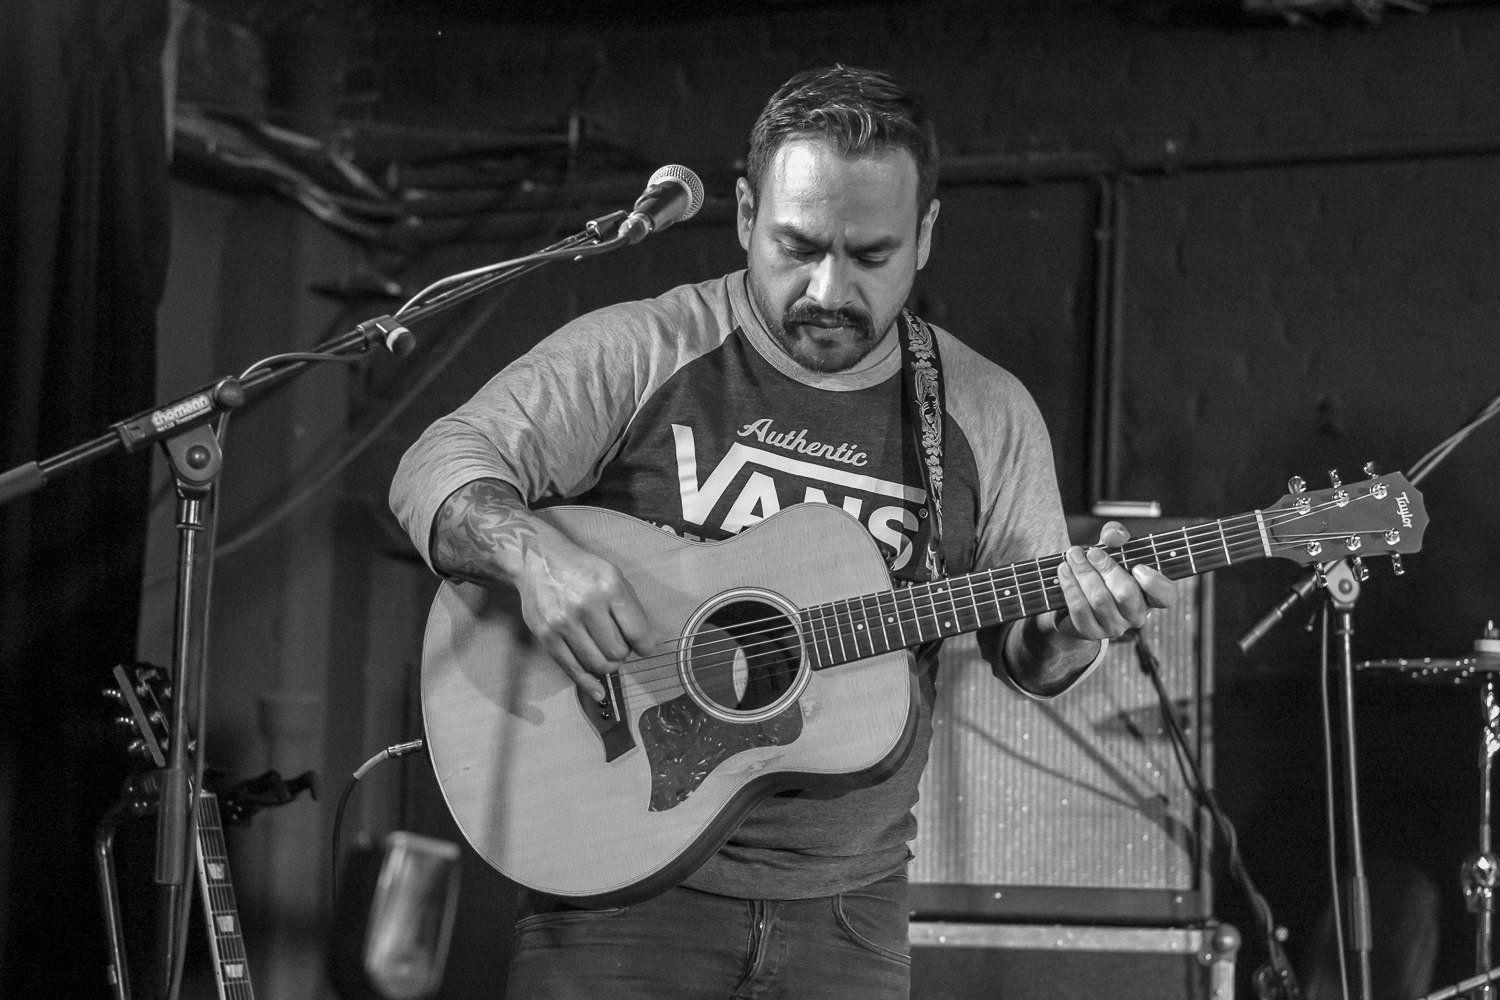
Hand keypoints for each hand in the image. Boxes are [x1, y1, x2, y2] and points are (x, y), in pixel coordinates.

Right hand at [515, 534, 656, 702]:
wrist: (539, 560)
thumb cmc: (582, 570)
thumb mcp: (614, 576)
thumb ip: (632, 609)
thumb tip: (649, 643)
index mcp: (609, 588)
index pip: (638, 632)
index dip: (645, 646)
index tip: (644, 647)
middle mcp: (586, 605)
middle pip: (618, 652)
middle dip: (623, 652)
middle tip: (618, 642)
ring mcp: (564, 623)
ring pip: (599, 664)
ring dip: (607, 664)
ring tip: (604, 651)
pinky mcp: (547, 636)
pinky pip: (573, 670)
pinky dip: (589, 684)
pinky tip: (599, 692)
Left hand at [1053, 521, 1175, 641]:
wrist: (1077, 599)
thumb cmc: (1103, 573)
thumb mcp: (1113, 551)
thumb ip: (1116, 537)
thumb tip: (1114, 534)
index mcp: (1150, 596)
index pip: (1165, 596)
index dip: (1154, 582)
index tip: (1138, 566)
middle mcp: (1136, 615)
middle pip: (1125, 593)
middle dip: (1106, 568)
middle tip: (1091, 552)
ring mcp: (1114, 627)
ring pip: (1099, 600)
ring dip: (1083, 573)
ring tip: (1073, 555)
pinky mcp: (1091, 631)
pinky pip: (1080, 609)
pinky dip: (1070, 586)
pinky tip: (1063, 571)